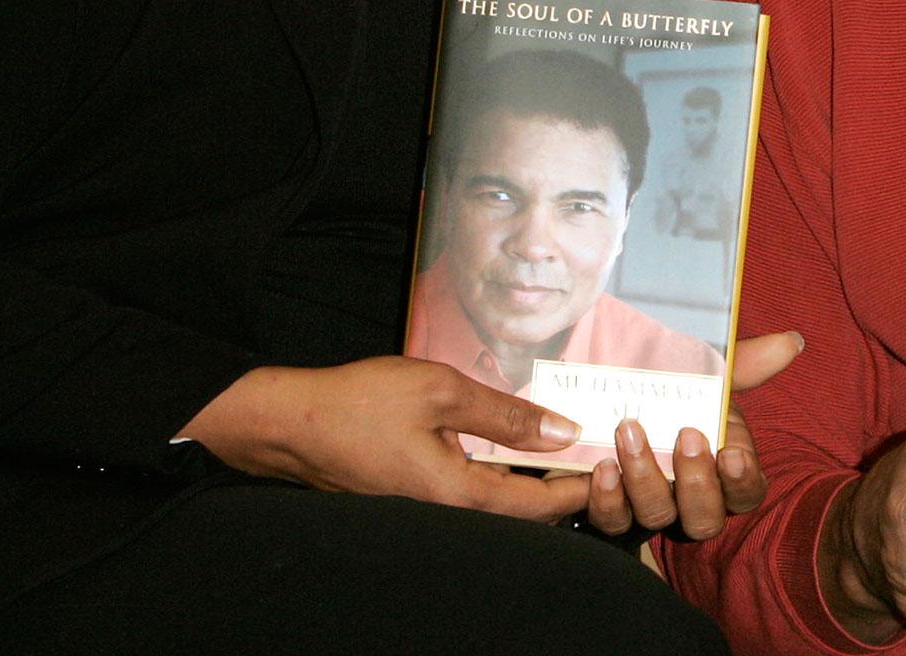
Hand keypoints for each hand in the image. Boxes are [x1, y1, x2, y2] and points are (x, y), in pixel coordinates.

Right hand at [181, 355, 591, 520]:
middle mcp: (446, 512)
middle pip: (521, 509)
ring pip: (496, 499)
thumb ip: (506, 414)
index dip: (581, 486)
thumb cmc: (359, 403)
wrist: (290, 423)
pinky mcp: (413, 493)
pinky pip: (469, 488)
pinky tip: (510, 440)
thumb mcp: (441, 392)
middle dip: (562, 483)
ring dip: (530, 474)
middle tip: (598, 450)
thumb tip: (564, 432)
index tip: (615, 465)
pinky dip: (498, 468)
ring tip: (565, 438)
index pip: (539, 505)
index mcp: (458, 495)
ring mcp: (427, 506)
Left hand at [582, 329, 801, 538]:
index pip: (746, 493)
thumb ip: (746, 362)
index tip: (732, 453)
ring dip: (646, 479)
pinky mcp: (609, 508)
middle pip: (704, 518)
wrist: (615, 386)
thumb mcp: (707, 370)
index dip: (741, 481)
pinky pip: (612, 521)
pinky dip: (608, 499)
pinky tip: (604, 468)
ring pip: (657, 516)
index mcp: (722, 469)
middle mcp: (689, 497)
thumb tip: (792, 341)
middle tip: (686, 438)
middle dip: (696, 482)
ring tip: (632, 433)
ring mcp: (649, 505)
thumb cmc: (672, 384)